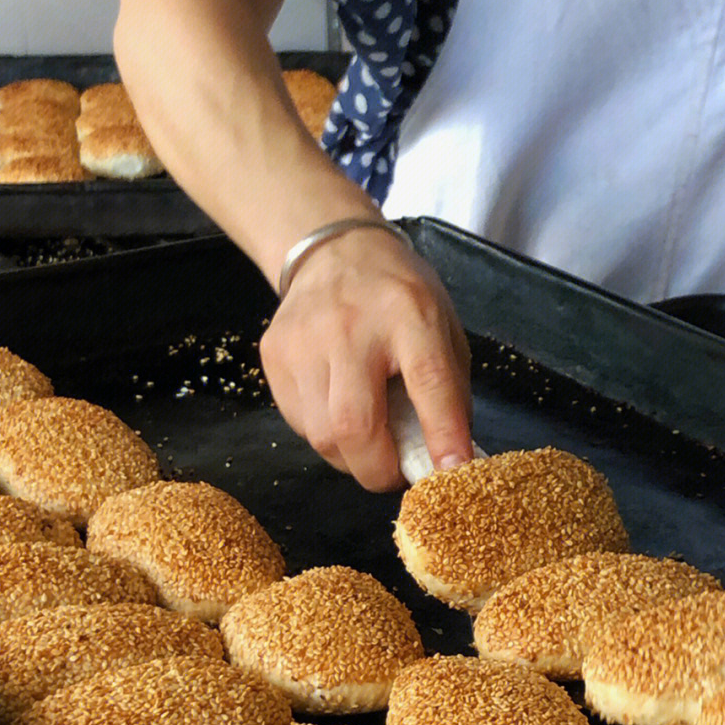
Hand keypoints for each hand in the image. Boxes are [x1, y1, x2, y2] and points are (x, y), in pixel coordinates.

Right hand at [260, 224, 474, 490]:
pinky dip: (324, 436)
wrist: (334, 251)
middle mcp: (352, 326)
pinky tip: (338, 410)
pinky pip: (299, 424)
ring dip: (350, 457)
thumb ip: (448, 394)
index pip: (429, 382)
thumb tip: (450, 462)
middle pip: (355, 425)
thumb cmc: (398, 298)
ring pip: (321, 436)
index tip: (449, 473)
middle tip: (394, 472)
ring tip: (369, 440)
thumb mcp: (441, 329)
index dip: (441, 435)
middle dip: (378, 470)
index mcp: (409, 314)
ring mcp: (304, 341)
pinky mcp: (274, 355)